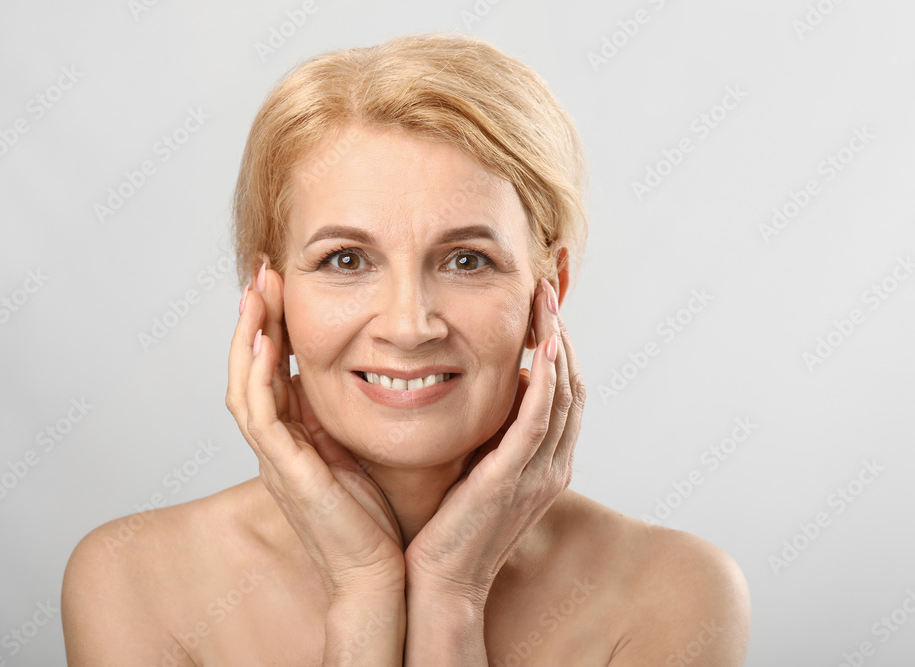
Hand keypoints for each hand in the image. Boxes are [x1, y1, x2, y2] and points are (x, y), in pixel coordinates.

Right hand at [226, 260, 405, 599]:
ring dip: (248, 335)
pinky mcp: (286, 472)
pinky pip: (260, 416)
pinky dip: (258, 377)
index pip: (274, 369)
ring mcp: (276, 457)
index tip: (284, 282)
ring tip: (258, 290)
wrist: (378, 574)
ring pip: (245, 384)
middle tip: (263, 271)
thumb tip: (383, 370)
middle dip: (255, 318)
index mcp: (297, 436)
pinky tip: (266, 342)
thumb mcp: (365, 449)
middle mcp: (279, 443)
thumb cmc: (378, 517)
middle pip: (251, 368)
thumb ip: (358, 413)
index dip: (274, 325)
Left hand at [404, 277, 585, 602]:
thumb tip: (492, 392)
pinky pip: (539, 420)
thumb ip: (492, 435)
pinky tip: (541, 346)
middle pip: (573, 384)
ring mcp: (539, 473)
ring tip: (545, 300)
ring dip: (557, 343)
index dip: (560, 345)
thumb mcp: (478, 471)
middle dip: (563, 331)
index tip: (543, 304)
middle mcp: (552, 465)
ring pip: (563, 395)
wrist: (441, 583)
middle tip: (548, 287)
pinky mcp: (513, 479)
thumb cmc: (450, 529)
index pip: (565, 392)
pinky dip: (546, 380)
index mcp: (545, 463)